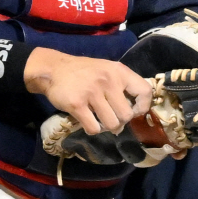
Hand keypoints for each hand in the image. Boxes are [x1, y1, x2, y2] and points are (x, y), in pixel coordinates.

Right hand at [24, 48, 153, 133]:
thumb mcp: (107, 70)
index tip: (133, 111)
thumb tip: (131, 116)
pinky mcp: (77, 104)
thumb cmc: (83, 72)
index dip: (142, 107)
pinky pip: (94, 128)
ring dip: (106, 127)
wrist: (52, 69)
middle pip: (127, 115)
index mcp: (119, 71)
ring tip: (98, 120)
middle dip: (120, 121)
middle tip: (110, 118)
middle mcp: (108, 80)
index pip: (145, 92)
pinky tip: (87, 121)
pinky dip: (92, 129)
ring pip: (112, 124)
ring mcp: (92, 92)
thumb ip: (121, 88)